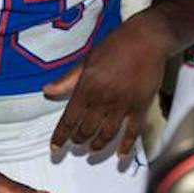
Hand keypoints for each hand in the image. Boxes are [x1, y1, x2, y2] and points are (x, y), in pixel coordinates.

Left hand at [44, 14, 170, 156]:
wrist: (146, 38)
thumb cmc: (116, 45)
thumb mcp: (87, 59)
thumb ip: (67, 79)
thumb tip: (47, 90)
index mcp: (86, 87)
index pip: (68, 120)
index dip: (60, 137)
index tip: (55, 148)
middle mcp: (102, 99)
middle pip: (86, 130)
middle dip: (78, 140)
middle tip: (77, 144)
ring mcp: (122, 104)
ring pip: (106, 134)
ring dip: (97, 145)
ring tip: (93, 149)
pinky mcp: (140, 106)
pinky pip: (132, 132)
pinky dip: (126, 146)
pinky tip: (121, 155)